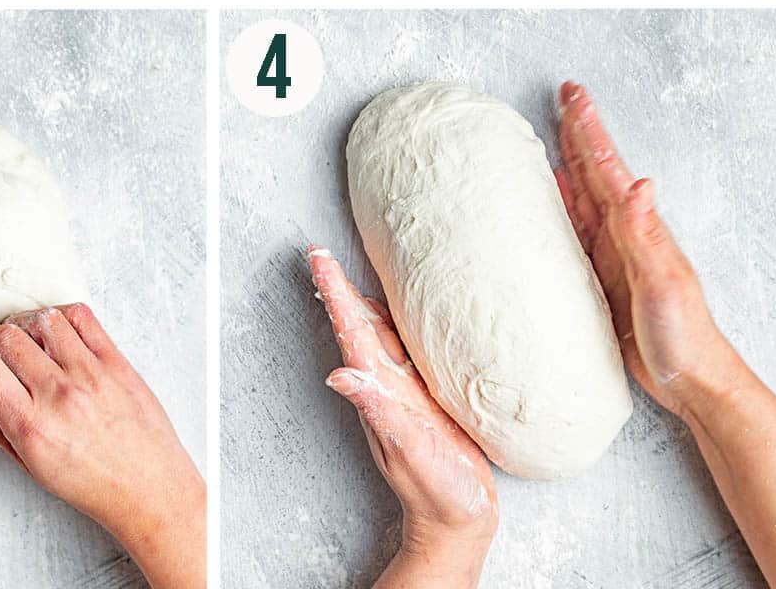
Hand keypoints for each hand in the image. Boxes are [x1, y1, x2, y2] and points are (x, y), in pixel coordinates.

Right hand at [0, 304, 204, 588]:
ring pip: (43, 319)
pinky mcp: (115, 360)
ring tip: (16, 333)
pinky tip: (51, 327)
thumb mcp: (30, 465)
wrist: (147, 486)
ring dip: (20, 320)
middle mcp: (60, 394)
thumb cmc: (90, 482)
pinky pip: (82, 317)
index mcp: (32, 425)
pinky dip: (59, 314)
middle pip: (7, 337)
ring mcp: (91, 373)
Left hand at [307, 248, 495, 588]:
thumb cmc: (439, 491)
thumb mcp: (410, 450)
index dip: (336, 292)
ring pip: (379, 336)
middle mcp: (387, 385)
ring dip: (362, 304)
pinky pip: (405, 352)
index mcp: (381, 389)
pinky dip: (395, 327)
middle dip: (340, 289)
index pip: (352, 330)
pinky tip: (402, 316)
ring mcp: (403, 393)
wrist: (458, 522)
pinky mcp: (424, 401)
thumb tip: (338, 375)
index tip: (317, 256)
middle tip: (322, 252)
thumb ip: (379, 411)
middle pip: (359, 326)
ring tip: (348, 273)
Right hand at [555, 82, 734, 418]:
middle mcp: (623, 231)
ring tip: (553, 133)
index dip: (589, 130)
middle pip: (594, 170)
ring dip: (568, 161)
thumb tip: (639, 183)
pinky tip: (551, 196)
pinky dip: (559, 203)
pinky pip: (572, 227)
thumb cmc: (682, 335)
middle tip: (565, 97)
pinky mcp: (599, 274)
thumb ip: (646, 235)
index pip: (607, 167)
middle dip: (579, 132)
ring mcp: (611, 252)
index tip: (574, 96)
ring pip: (582, 193)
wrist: (691, 379)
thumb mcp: (664, 282)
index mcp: (636, 226)